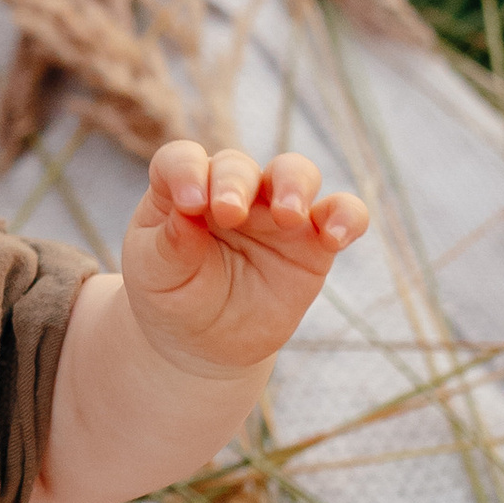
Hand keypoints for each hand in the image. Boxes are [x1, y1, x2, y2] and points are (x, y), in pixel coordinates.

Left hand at [117, 142, 368, 381]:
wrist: (206, 342)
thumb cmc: (173, 296)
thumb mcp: (156, 276)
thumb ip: (169, 245)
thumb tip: (187, 214)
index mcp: (184, 189)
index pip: (183, 160)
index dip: (186, 171)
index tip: (188, 203)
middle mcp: (231, 191)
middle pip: (238, 165)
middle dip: (235, 183)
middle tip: (230, 214)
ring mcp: (275, 213)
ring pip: (295, 172)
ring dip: (294, 184)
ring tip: (288, 214)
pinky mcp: (313, 242)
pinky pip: (343, 214)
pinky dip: (347, 216)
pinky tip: (336, 237)